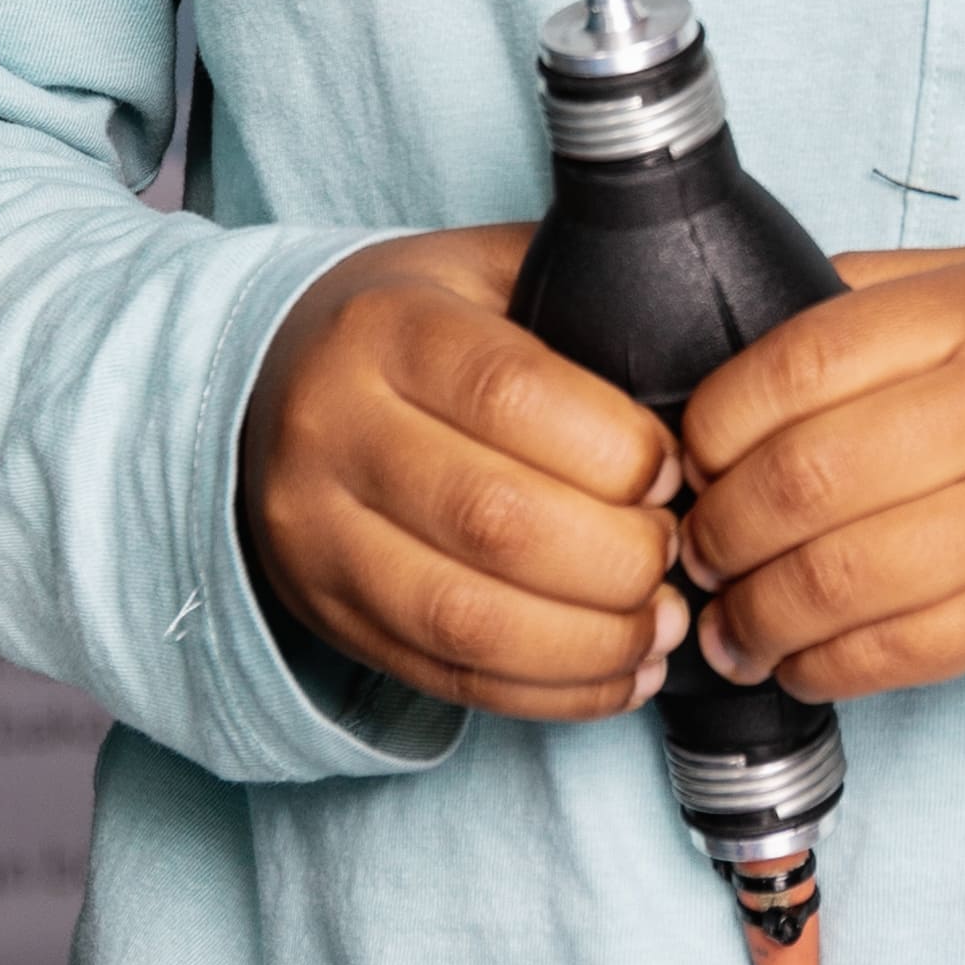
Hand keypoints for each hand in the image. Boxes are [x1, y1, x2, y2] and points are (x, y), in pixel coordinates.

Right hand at [240, 228, 686, 719]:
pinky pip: (450, 677)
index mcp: (384, 330)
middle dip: (616, 554)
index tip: (675, 468)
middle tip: (676, 553)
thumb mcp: (479, 272)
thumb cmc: (410, 329)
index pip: (508, 395)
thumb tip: (700, 356)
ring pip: (468, 618)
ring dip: (591, 640)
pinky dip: (552, 692)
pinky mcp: (332, 617)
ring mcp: (320, 539)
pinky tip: (620, 674)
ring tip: (660, 626)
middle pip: (493, 518)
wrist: (264, 384)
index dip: (614, 446)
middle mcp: (334, 433)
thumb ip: (578, 295)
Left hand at [675, 247, 964, 702]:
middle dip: (716, 527)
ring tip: (726, 616)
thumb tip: (743, 344)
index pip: (795, 369)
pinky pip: (904, 654)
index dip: (712, 423)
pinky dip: (826, 667)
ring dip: (753, 614)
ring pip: (839, 585)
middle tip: (693, 541)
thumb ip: (888, 300)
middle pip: (801, 482)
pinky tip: (799, 656)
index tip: (689, 449)